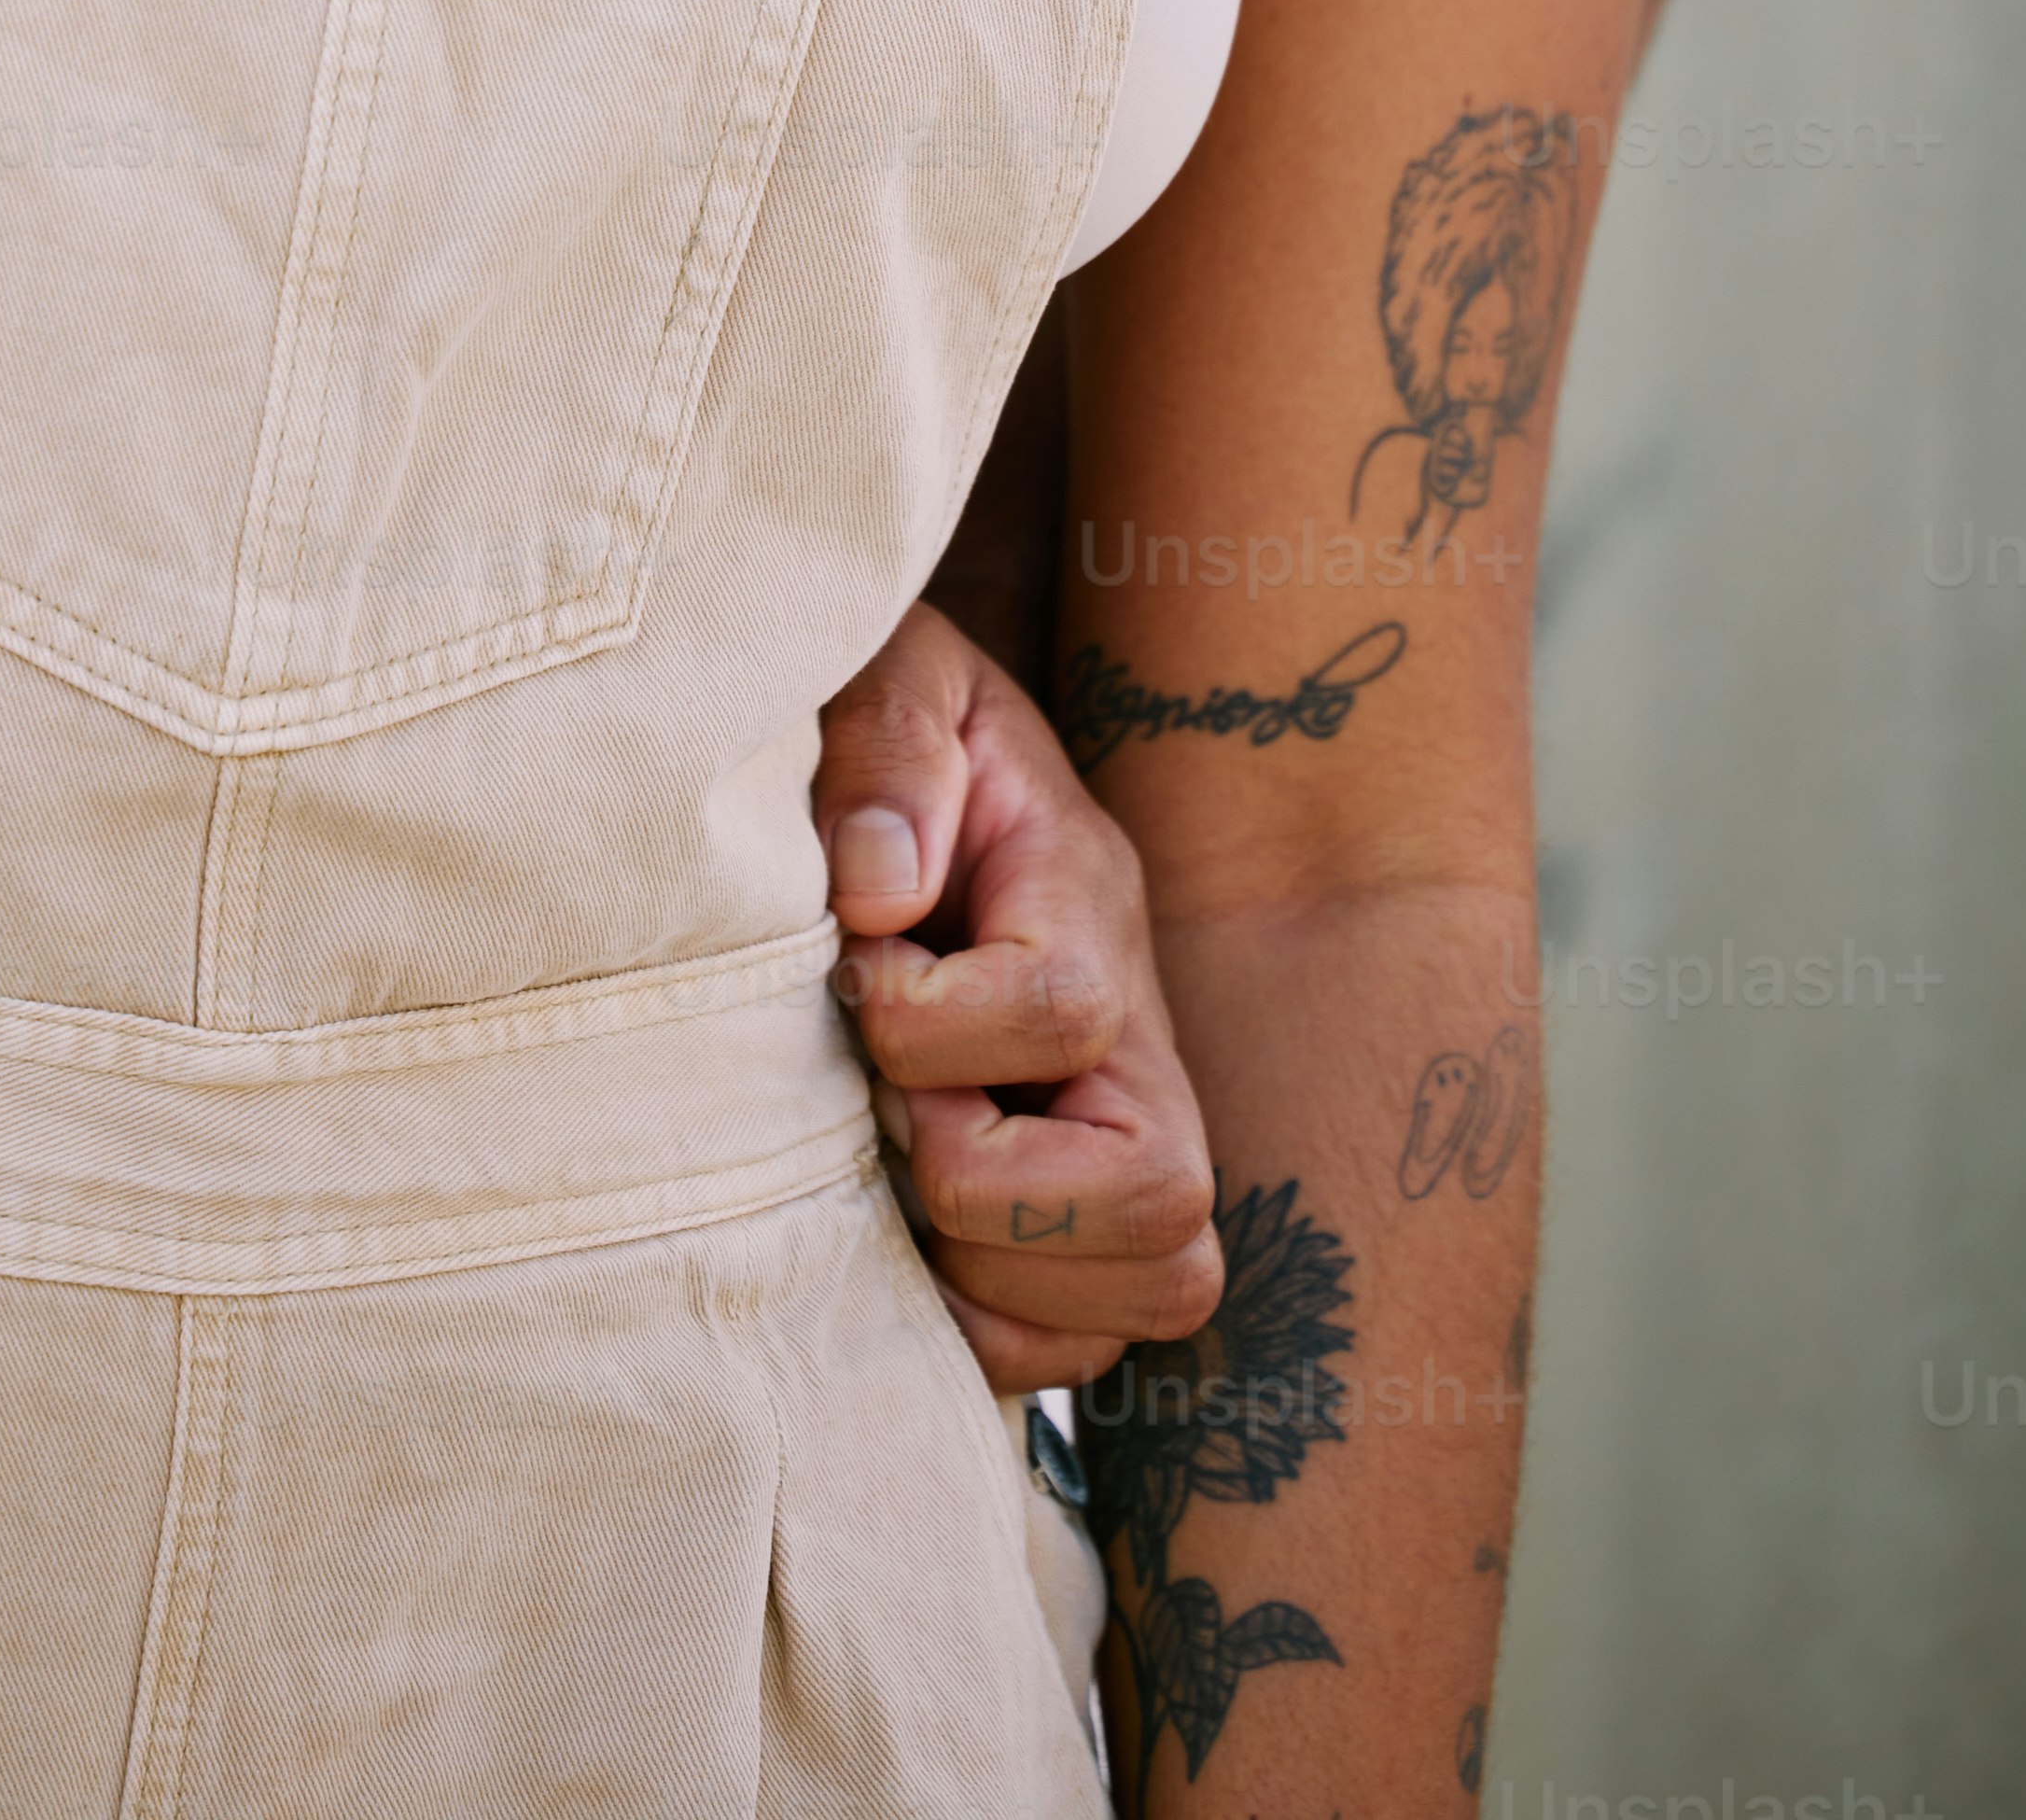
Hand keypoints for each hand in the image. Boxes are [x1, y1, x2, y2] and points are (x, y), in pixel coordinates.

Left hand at [815, 600, 1220, 1390]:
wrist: (916, 771)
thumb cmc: (884, 726)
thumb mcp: (886, 674)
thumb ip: (887, 749)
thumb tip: (877, 892)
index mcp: (1085, 896)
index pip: (1071, 1008)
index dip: (941, 1024)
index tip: (857, 972)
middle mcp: (1132, 1037)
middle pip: (1168, 1199)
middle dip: (992, 1184)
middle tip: (891, 1111)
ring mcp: (1119, 1139)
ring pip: (1154, 1290)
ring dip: (993, 1267)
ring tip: (896, 1170)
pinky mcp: (1078, 1224)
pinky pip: (1077, 1351)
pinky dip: (982, 1328)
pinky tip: (899, 1234)